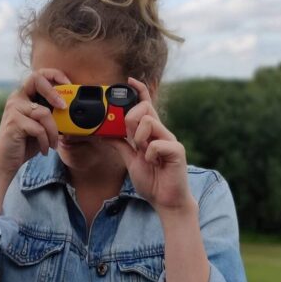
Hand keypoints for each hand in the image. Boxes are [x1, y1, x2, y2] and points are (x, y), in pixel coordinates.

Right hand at [0, 68, 70, 177]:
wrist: (6, 162)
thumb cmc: (25, 143)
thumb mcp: (41, 126)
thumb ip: (51, 114)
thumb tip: (72, 108)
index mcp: (24, 96)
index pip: (38, 75)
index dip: (54, 75)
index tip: (68, 84)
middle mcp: (16, 98)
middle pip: (36, 79)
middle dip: (54, 92)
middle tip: (64, 107)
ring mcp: (13, 109)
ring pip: (44, 112)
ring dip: (53, 131)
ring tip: (53, 144)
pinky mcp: (14, 122)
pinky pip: (39, 129)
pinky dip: (45, 141)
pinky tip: (44, 149)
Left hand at [107, 77, 195, 213]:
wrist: (166, 201)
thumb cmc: (152, 181)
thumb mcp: (130, 160)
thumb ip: (120, 145)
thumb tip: (103, 133)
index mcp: (151, 133)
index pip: (147, 105)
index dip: (140, 91)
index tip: (129, 80)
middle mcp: (162, 132)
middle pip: (145, 108)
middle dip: (131, 119)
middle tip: (132, 139)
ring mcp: (170, 140)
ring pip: (149, 122)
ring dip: (139, 137)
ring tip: (142, 152)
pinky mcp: (177, 150)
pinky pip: (156, 143)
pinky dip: (149, 154)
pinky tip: (153, 163)